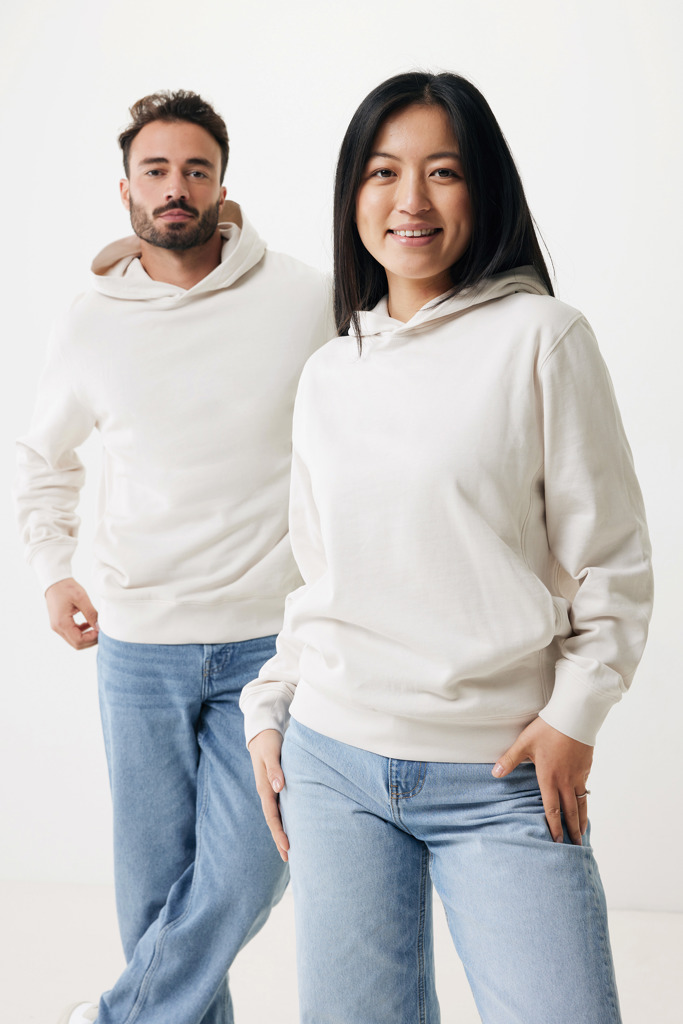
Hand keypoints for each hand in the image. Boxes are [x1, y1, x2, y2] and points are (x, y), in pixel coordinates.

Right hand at [45, 577, 98, 649]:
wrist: (54, 581)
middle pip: (76, 644)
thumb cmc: (66, 587)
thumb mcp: (81, 598)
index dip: (92, 638)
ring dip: (87, 637)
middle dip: (91, 640)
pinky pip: (72, 633)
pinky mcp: (60, 623)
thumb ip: (91, 614)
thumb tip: (100, 627)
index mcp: (62, 623)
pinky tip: (89, 623)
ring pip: (74, 640)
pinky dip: (82, 632)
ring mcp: (57, 627)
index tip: (102, 631)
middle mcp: (57, 628)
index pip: (78, 640)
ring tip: (98, 628)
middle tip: (102, 632)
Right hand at [248, 728, 289, 861]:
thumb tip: (278, 787)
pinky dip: (285, 819)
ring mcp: (271, 790)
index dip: (279, 832)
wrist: (262, 733)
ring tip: (291, 849)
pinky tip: (293, 826)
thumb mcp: (271, 752)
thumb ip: (274, 768)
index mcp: (264, 788)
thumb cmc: (268, 742)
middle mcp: (267, 792)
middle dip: (279, 839)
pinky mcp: (276, 786)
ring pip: (277, 816)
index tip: (287, 847)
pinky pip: (281, 807)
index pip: (271, 816)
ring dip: (282, 831)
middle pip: (273, 821)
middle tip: (288, 858)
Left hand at [492, 717, 592, 844]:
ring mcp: (578, 775)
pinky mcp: (586, 768)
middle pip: (570, 811)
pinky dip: (586, 802)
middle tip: (574, 846)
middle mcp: (565, 780)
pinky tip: (584, 805)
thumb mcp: (524, 743)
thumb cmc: (548, 729)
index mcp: (549, 777)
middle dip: (571, 830)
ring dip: (581, 820)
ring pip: (581, 803)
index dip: (554, 826)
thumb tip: (495, 773)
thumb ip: (509, 760)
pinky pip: (586, 789)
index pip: (552, 808)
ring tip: (582, 833)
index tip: (557, 841)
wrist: (574, 716)